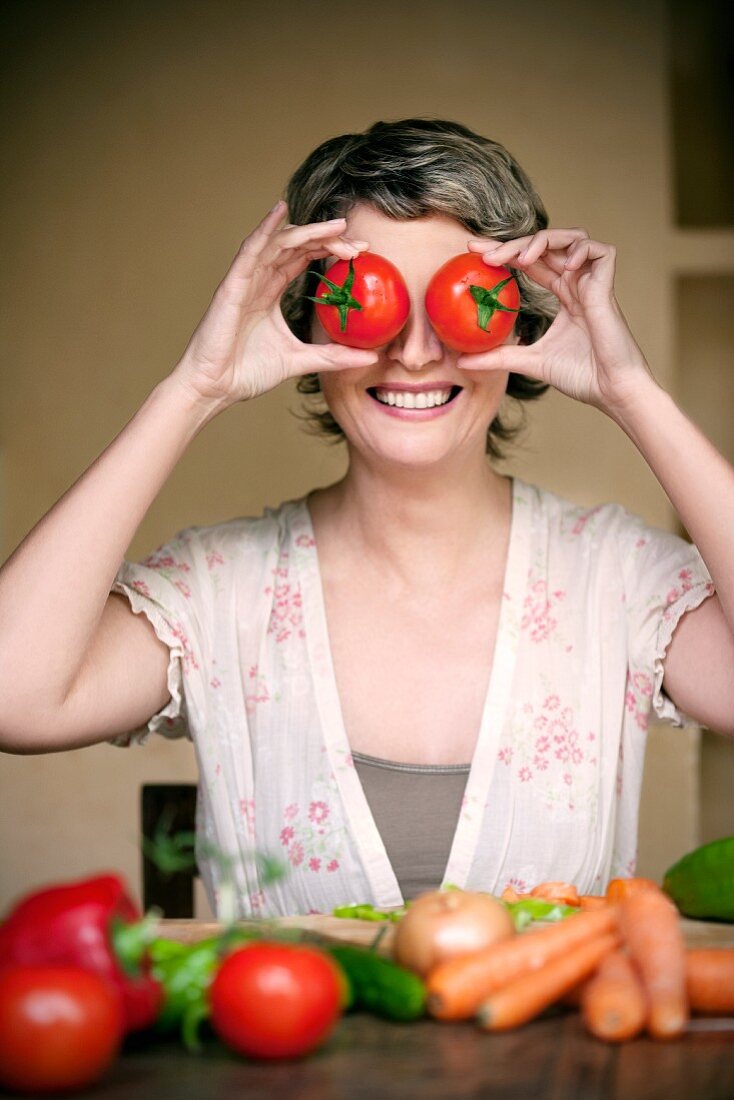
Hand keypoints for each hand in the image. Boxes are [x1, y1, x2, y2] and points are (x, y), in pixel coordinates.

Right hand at [172, 201, 377, 407]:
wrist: (215, 388)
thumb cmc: (247, 372)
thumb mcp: (301, 360)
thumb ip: (333, 356)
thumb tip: (371, 356)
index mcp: (271, 292)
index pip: (304, 259)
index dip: (330, 250)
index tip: (360, 252)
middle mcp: (258, 280)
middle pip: (296, 246)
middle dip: (327, 239)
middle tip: (357, 242)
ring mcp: (245, 280)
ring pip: (278, 243)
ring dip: (308, 231)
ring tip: (337, 227)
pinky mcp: (232, 286)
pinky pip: (250, 251)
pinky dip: (265, 229)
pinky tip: (280, 212)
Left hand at [462, 229, 654, 415]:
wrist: (610, 391)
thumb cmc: (581, 376)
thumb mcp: (529, 362)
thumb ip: (499, 357)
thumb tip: (461, 361)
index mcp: (564, 296)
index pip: (532, 263)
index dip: (506, 253)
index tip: (475, 253)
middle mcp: (578, 285)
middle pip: (546, 246)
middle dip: (513, 243)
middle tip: (484, 252)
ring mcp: (594, 284)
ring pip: (573, 238)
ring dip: (544, 241)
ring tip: (521, 260)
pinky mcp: (608, 288)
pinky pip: (602, 251)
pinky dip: (581, 250)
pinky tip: (564, 267)